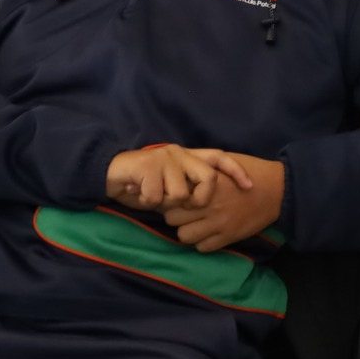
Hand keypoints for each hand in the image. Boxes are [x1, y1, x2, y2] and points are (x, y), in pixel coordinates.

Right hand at [105, 144, 253, 210]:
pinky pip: (156, 197)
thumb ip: (187, 190)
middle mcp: (179, 152)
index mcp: (187, 155)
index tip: (249, 186)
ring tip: (150, 194)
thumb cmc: (143, 184)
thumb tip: (208, 206)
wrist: (110, 174)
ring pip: (180, 193)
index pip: (219, 157)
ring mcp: (164, 157)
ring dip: (164, 202)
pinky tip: (138, 192)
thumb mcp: (169, 188)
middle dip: (200, 198)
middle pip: (207, 177)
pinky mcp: (148, 165)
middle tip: (183, 203)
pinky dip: (147, 202)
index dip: (236, 171)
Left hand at [162, 155, 285, 252]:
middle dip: (176, 215)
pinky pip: (203, 247)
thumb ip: (203, 168)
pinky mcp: (229, 236)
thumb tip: (181, 174)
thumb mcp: (226, 161)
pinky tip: (209, 233)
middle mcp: (210, 204)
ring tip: (196, 224)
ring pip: (184, 236)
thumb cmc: (252, 171)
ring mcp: (219, 223)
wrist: (279, 190)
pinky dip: (202, 242)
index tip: (176, 198)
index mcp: (208, 183)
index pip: (174, 196)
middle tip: (184, 212)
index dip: (172, 198)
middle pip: (173, 218)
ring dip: (187, 231)